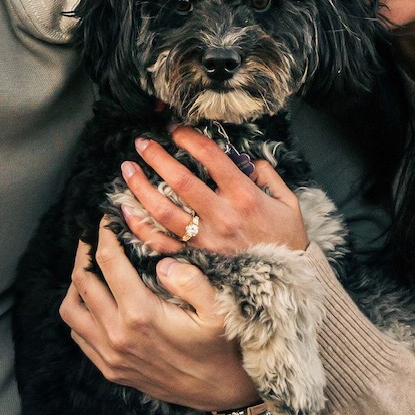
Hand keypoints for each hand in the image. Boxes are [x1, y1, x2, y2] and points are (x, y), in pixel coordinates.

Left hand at [60, 220, 260, 411]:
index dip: (103, 235)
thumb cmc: (222, 348)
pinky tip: (94, 300)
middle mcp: (117, 335)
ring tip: (89, 267)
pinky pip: (78, 334)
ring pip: (71, 309)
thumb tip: (162, 262)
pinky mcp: (109, 369)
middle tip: (93, 236)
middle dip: (85, 252)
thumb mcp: (219, 311)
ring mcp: (109, 355)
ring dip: (75, 283)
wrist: (219, 392)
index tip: (105, 219)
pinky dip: (79, 312)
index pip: (108, 262)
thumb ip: (192, 280)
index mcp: (140, 314)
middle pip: (82, 281)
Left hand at [119, 127, 309, 256]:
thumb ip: (269, 176)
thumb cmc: (287, 241)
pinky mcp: (195, 259)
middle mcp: (222, 216)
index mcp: (245, 196)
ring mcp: (206, 240)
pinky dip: (140, 227)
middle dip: (157, 157)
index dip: (190, 138)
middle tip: (141, 142)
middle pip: (181, 181)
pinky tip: (125, 211)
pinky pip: (161, 242)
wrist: (285, 284)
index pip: (212, 158)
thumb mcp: (289, 203)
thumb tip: (249, 161)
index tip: (175, 129)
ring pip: (164, 211)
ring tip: (128, 169)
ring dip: (141, 187)